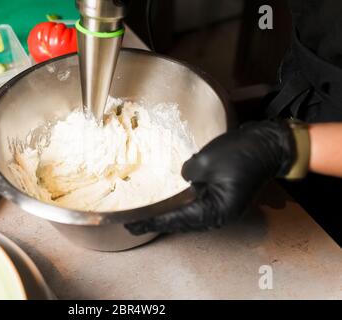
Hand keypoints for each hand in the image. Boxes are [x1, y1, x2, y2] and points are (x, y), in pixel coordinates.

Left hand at [125, 120, 296, 233]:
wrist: (268, 145)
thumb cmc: (239, 153)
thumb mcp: (205, 161)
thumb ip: (187, 174)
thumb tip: (185, 179)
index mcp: (216, 210)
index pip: (177, 219)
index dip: (153, 222)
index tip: (132, 225)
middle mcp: (219, 216)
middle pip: (183, 223)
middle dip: (158, 223)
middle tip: (133, 224)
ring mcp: (223, 209)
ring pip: (190, 218)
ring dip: (170, 217)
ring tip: (147, 217)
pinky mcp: (224, 199)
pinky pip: (198, 208)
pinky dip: (182, 208)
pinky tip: (169, 204)